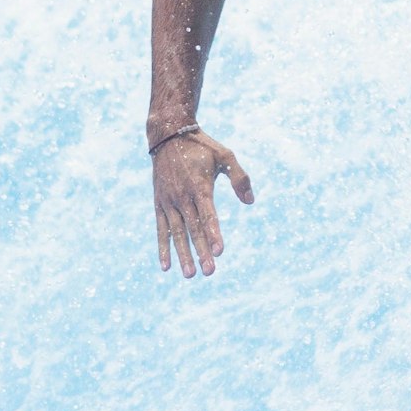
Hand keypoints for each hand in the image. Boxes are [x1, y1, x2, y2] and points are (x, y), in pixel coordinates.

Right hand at [152, 130, 253, 277]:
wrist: (168, 135)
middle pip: (193, 228)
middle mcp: (182, 196)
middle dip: (201, 251)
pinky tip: (167, 267)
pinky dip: (163, 248)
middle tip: (209, 272)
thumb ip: (239, 177)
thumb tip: (250, 201)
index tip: (219, 251)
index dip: (214, 233)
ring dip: (183, 255)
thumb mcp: (224, 155)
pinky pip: (161, 229)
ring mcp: (169, 201)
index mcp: (200, 186)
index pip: (208, 215)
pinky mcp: (159, 203)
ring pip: (176, 233)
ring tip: (190, 275)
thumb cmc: (201, 147)